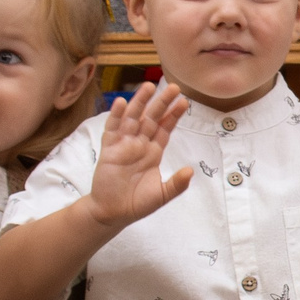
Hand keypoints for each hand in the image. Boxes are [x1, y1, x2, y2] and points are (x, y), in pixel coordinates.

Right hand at [86, 82, 192, 226]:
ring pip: (133, 118)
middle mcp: (139, 144)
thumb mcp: (162, 195)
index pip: (165, 128)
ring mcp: (123, 145)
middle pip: (151, 118)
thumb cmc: (137, 203)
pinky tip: (121, 102)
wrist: (113, 213)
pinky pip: (112, 129)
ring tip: (148, 87)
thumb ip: (177, 184)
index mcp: (153, 152)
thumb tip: (191, 171)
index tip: (184, 102)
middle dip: (161, 103)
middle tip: (174, 87)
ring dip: (140, 102)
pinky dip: (116, 116)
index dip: (173, 115)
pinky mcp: (108, 150)